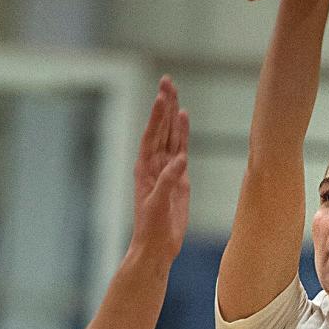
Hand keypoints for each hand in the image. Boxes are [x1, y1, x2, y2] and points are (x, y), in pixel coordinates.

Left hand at [131, 76, 189, 262]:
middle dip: (164, 106)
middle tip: (167, 81)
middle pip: (160, 129)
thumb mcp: (157, 204)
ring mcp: (167, 170)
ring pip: (171, 137)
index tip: (162, 96)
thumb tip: (181, 160)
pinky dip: (183, 134)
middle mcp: (154, 165)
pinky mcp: (179, 179)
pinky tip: (184, 119)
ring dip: (173, 116)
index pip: (151, 136)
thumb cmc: (151, 228)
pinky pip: (181, 151)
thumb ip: (168, 181)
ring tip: (175, 93)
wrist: (157, 247)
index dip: (157, 116)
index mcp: (144, 169)